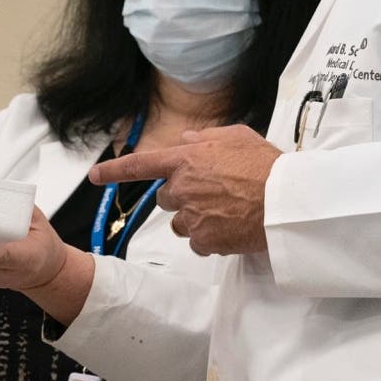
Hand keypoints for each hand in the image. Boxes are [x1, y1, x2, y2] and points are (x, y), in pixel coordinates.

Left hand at [89, 124, 280, 255]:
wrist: (286, 202)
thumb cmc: (265, 164)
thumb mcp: (235, 136)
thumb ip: (204, 138)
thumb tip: (185, 140)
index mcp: (185, 160)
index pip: (141, 165)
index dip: (114, 171)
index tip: (94, 177)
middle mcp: (182, 188)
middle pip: (166, 198)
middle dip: (182, 196)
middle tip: (213, 194)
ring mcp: (192, 217)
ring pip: (180, 223)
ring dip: (196, 219)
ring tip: (226, 211)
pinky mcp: (205, 241)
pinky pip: (198, 243)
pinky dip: (211, 239)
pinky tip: (231, 228)